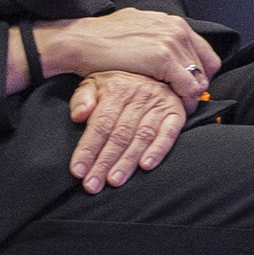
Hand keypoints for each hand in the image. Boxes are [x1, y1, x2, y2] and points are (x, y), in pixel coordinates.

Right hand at [34, 8, 217, 102]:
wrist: (82, 40)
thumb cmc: (102, 38)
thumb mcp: (138, 28)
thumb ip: (157, 36)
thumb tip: (165, 47)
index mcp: (173, 22)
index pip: (204, 53)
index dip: (199, 73)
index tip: (188, 87)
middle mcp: (177, 29)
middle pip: (204, 67)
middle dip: (196, 87)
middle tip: (182, 101)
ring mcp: (171, 42)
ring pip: (199, 79)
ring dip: (191, 97)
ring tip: (177, 107)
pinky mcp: (162, 58)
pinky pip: (189, 87)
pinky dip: (186, 102)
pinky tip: (174, 108)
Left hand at [66, 70, 190, 189]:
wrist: (151, 68)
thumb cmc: (115, 84)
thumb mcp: (94, 83)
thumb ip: (82, 99)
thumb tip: (78, 116)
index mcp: (115, 90)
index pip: (100, 124)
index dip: (88, 148)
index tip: (78, 170)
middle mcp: (138, 96)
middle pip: (119, 135)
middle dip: (104, 162)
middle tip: (93, 185)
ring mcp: (158, 104)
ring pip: (141, 137)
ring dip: (128, 161)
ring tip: (115, 181)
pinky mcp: (175, 112)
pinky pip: (168, 133)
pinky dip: (158, 150)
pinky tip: (146, 166)